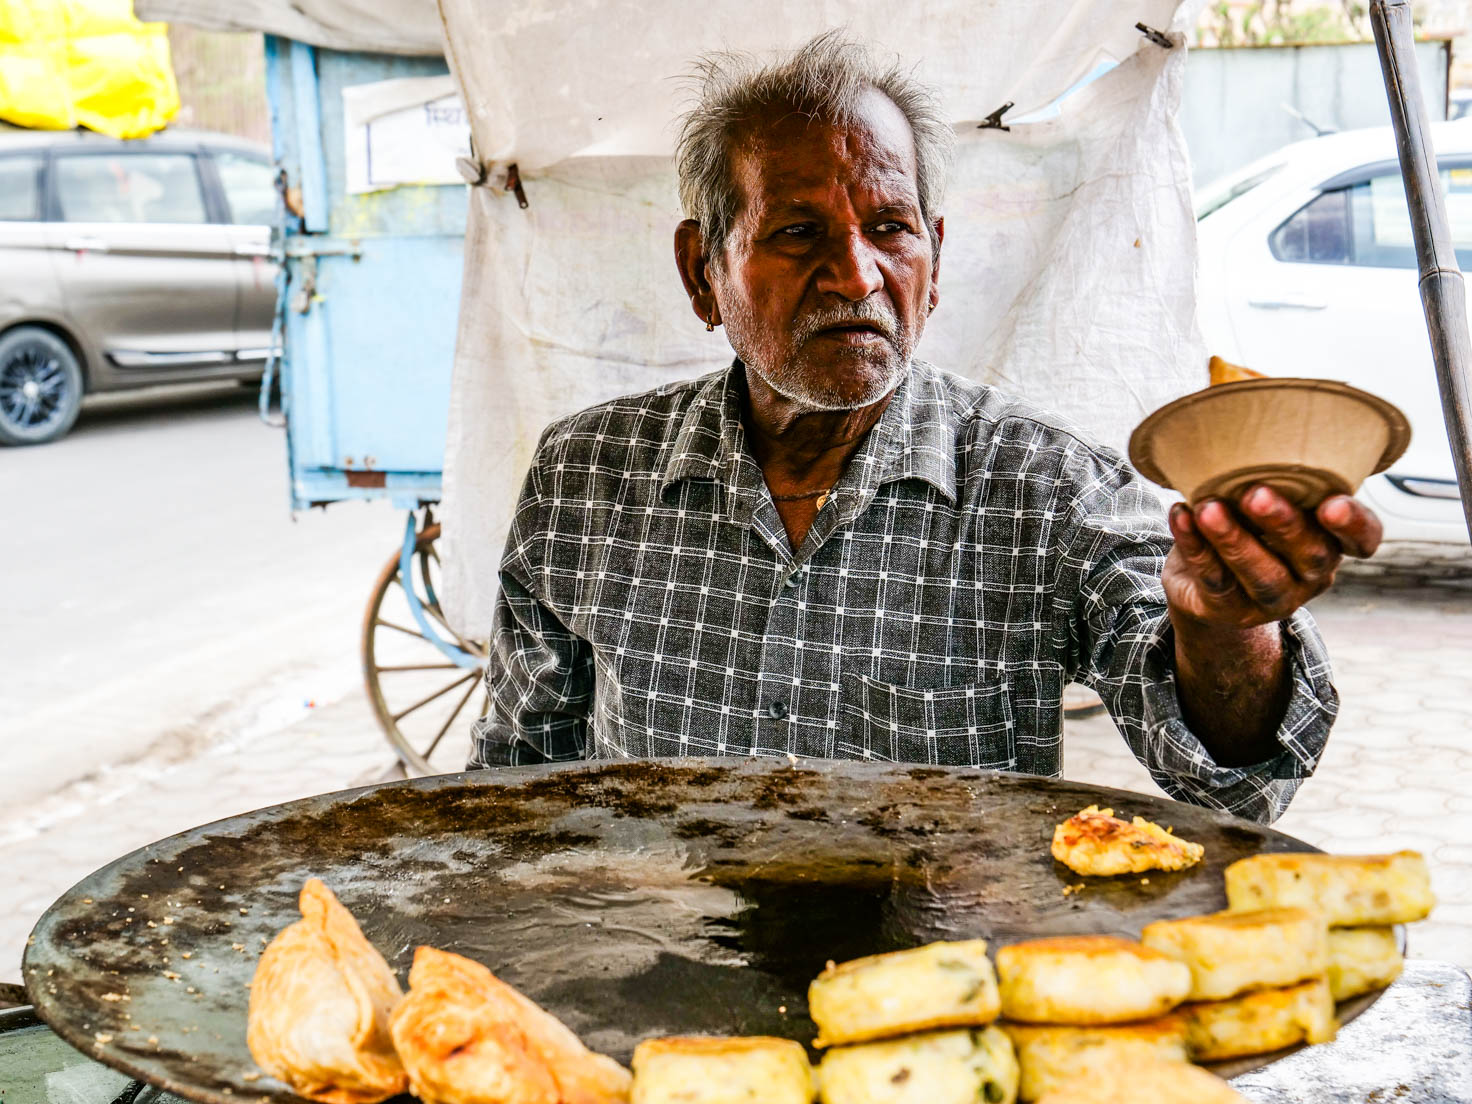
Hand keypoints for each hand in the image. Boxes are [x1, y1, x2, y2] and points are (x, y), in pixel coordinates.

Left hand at [1163, 485, 1382, 628]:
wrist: (1204, 587)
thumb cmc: (1245, 526)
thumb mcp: (1266, 502)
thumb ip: (1272, 477)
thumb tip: (1245, 416)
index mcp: (1331, 542)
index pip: (1363, 539)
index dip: (1354, 524)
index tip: (1333, 503)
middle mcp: (1310, 575)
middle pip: (1310, 555)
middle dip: (1283, 523)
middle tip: (1256, 493)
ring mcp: (1272, 599)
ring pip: (1260, 574)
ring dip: (1233, 539)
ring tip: (1208, 508)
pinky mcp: (1229, 609)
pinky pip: (1213, 579)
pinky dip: (1194, 545)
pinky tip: (1181, 516)